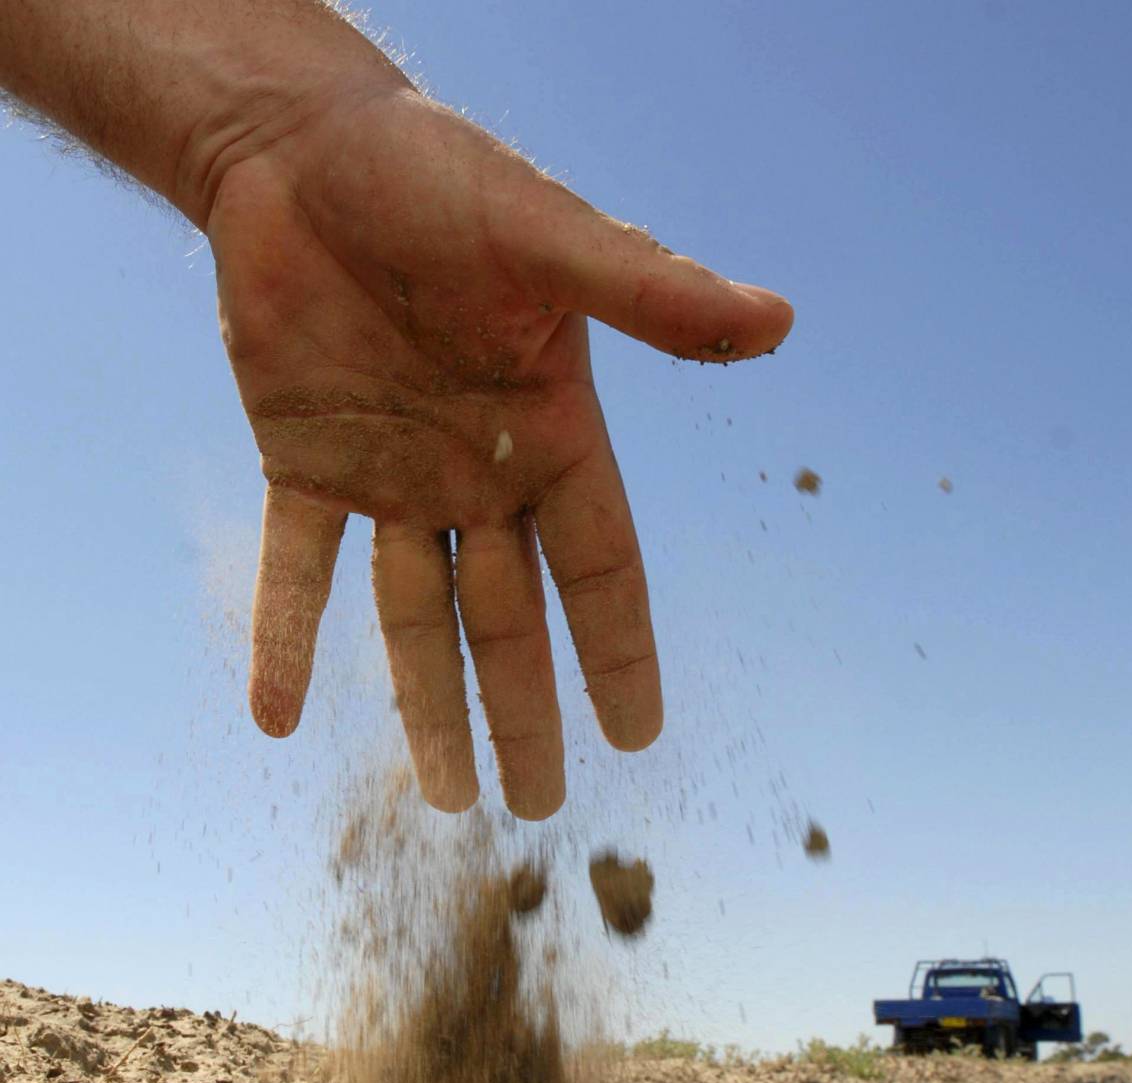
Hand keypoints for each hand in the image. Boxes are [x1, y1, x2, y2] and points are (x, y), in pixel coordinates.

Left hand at [209, 82, 792, 817]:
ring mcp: (388, 478)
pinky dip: (285, 638)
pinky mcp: (301, 463)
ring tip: (445, 800)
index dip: (620, 654)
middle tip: (537, 809)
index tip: (641, 738)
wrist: (302, 144)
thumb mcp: (543, 236)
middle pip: (509, 622)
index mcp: (548, 435)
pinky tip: (274, 717)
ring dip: (426, 707)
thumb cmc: (432, 173)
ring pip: (413, 619)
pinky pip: (294, 569)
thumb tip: (777, 318)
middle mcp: (476, 475)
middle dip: (524, 715)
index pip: (601, 570)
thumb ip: (646, 288)